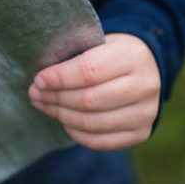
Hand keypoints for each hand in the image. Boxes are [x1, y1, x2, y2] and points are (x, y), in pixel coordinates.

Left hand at [28, 33, 160, 150]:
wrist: (148, 65)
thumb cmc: (114, 51)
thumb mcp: (100, 41)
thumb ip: (76, 56)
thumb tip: (42, 79)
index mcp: (131, 57)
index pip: (90, 71)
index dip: (60, 78)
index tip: (39, 79)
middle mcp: (144, 86)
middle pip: (90, 100)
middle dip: (56, 98)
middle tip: (35, 94)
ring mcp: (145, 113)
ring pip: (93, 123)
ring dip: (62, 116)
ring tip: (44, 105)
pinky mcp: (141, 133)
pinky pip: (102, 141)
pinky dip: (77, 133)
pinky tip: (64, 121)